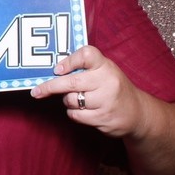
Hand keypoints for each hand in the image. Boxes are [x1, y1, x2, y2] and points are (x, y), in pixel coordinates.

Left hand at [30, 45, 148, 139]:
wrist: (138, 113)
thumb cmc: (113, 87)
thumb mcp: (105, 71)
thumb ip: (84, 68)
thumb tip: (54, 70)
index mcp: (106, 66)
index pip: (86, 55)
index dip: (69, 61)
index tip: (56, 69)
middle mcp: (108, 81)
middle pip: (71, 82)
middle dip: (50, 87)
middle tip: (37, 91)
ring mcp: (106, 101)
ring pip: (71, 100)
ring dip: (68, 101)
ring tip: (78, 99)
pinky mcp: (103, 118)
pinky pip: (76, 115)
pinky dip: (74, 113)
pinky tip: (83, 110)